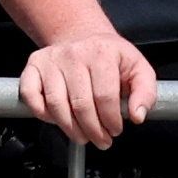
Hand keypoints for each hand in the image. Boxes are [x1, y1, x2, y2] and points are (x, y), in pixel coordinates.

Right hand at [17, 30, 156, 147]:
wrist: (82, 37)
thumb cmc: (110, 58)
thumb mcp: (138, 69)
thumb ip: (146, 92)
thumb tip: (137, 115)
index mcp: (102, 52)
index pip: (105, 96)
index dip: (111, 120)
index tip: (116, 130)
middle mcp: (73, 53)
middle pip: (80, 104)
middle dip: (93, 130)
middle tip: (101, 140)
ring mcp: (50, 59)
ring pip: (56, 104)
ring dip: (70, 128)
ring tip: (82, 136)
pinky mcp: (33, 66)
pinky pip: (31, 96)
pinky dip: (42, 113)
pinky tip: (57, 119)